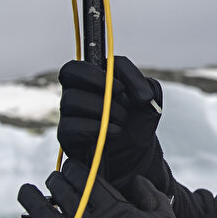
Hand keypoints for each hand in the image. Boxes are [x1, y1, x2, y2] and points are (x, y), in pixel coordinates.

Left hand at [18, 160, 185, 217]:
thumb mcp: (164, 217)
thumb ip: (149, 194)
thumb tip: (137, 181)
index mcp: (113, 209)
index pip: (86, 180)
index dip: (75, 170)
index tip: (71, 168)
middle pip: (63, 194)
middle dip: (56, 181)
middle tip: (53, 178)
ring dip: (34, 202)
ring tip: (27, 192)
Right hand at [57, 56, 168, 189]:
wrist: (136, 157)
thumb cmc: (137, 124)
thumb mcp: (148, 102)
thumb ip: (145, 87)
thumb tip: (140, 96)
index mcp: (93, 79)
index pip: (88, 60)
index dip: (107, 70)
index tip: (124, 87)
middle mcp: (77, 92)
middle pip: (69, 71)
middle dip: (96, 79)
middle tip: (118, 93)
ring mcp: (69, 114)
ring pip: (71, 99)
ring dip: (102, 108)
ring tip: (122, 120)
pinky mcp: (67, 137)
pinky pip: (70, 126)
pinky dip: (96, 127)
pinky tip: (116, 132)